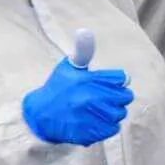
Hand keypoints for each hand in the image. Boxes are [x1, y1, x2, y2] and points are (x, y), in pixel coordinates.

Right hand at [21, 30, 132, 146]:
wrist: (39, 116)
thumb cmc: (57, 89)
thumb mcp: (67, 67)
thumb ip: (82, 52)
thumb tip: (85, 31)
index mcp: (87, 79)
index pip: (121, 78)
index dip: (117, 82)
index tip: (109, 85)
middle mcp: (90, 97)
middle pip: (125, 97)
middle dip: (118, 97)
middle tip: (105, 98)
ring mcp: (90, 116)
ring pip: (120, 113)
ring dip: (113, 112)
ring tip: (100, 110)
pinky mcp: (90, 133)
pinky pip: (113, 129)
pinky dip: (108, 126)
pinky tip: (97, 121)